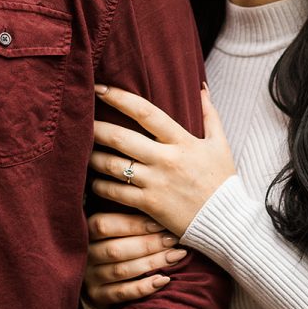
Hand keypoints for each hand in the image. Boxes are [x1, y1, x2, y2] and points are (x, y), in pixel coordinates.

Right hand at [85, 211, 187, 306]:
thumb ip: (124, 211)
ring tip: (177, 255)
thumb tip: (154, 198)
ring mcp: (88, 278)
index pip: (105, 225)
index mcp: (84, 231)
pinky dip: (144, 287)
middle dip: (148, 244)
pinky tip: (164, 280)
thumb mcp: (112, 223)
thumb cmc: (114, 237)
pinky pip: (122, 294)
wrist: (96, 270)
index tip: (159, 223)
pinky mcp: (96, 297)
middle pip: (116, 249)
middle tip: (173, 239)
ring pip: (122, 270)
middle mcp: (84, 255)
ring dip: (152, 263)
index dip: (133, 224)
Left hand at [90, 84, 235, 236]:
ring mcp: (156, 183)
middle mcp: (166, 159)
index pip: (146, 113)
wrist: (228, 222)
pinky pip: (116, 193)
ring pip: (113, 166)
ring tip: (81, 151)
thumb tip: (202, 87)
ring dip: (93, 157)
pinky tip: (93, 181)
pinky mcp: (150, 205)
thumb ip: (210, 114)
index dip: (120, 98)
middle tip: (79, 120)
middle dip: (96, 127)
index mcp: (182, 141)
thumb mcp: (220, 144)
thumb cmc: (222, 181)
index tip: (100, 88)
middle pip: (121, 138)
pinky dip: (100, 186)